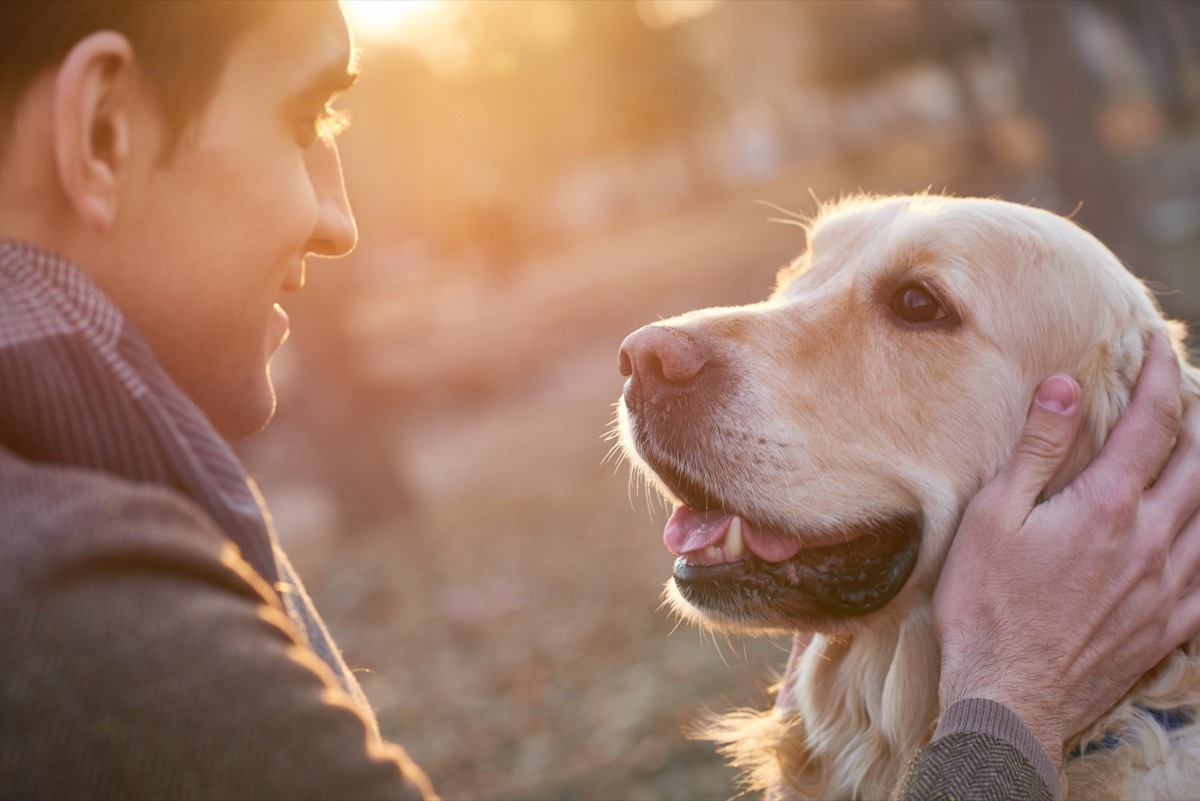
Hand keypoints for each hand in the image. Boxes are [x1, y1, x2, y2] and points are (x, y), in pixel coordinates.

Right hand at [934, 331, 1199, 768]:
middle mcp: (1151, 540)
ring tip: (1199, 448)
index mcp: (1107, 506)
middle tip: (1188, 390)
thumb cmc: (986, 607)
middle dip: (1198, 417)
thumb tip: (1064, 387)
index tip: (1158, 342)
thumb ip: (1037, 450)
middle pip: (1199, 462)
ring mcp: (1168, 586)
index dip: (1160, 375)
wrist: (1010, 698)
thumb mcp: (993, 518)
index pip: (1152, 423)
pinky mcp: (1170, 625)